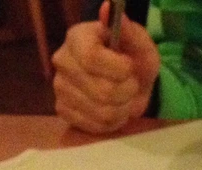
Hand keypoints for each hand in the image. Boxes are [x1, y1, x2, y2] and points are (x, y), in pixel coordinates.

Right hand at [53, 2, 159, 133]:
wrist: (129, 84)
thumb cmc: (134, 60)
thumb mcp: (141, 45)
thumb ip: (129, 30)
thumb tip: (108, 8)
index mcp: (77, 37)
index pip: (92, 58)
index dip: (119, 69)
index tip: (130, 67)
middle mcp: (62, 61)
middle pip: (101, 90)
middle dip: (127, 92)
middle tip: (131, 85)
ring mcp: (60, 87)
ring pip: (101, 112)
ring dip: (123, 108)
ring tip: (125, 98)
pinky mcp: (64, 110)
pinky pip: (95, 126)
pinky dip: (113, 122)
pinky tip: (114, 109)